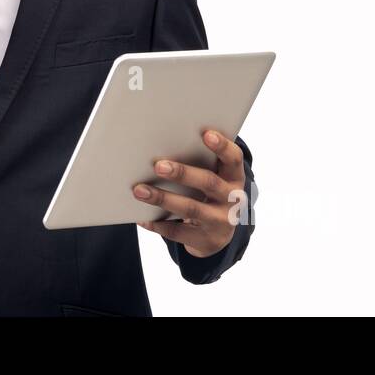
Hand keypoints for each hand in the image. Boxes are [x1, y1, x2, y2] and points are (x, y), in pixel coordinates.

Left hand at [132, 129, 247, 258]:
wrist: (218, 235)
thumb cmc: (208, 194)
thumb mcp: (214, 178)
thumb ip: (200, 163)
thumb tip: (163, 145)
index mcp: (234, 178)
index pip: (234, 159)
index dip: (222, 146)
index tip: (206, 133)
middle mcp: (233, 199)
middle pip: (209, 182)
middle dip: (182, 173)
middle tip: (158, 166)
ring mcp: (221, 221)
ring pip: (191, 208)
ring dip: (162, 198)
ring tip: (139, 190)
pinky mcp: (206, 240)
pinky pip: (178, 231)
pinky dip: (158, 223)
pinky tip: (141, 217)